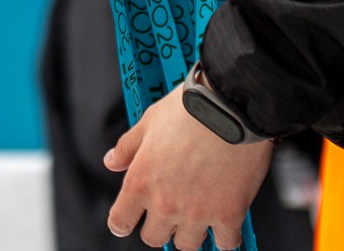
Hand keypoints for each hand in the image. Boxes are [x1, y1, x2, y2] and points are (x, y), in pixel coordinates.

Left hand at [104, 87, 271, 247]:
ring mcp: (197, 213)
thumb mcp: (148, 121)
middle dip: (160, 226)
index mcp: (141, 182)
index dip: (123, 222)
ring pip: (187, 244)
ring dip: (191, 232)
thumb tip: (112, 161)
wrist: (231, 105)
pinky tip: (226, 221)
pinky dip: (226, 235)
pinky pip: (225, 243)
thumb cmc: (190, 109)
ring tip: (199, 213)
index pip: (120, 222)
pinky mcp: (228, 215)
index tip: (129, 221)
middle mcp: (165, 203)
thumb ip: (127, 147)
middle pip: (153, 238)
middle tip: (172, 210)